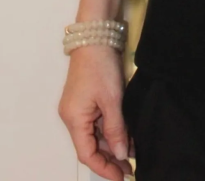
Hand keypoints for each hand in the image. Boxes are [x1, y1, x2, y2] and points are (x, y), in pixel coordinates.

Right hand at [58, 45, 134, 180]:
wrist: (96, 37)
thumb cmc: (100, 66)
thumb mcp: (112, 100)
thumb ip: (116, 129)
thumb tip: (122, 154)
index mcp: (74, 119)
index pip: (87, 153)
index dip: (104, 168)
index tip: (121, 176)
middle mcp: (73, 117)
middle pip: (91, 146)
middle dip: (110, 159)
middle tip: (129, 170)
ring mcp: (79, 108)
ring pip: (95, 135)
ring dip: (112, 145)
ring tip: (132, 156)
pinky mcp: (87, 101)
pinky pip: (98, 123)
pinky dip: (111, 131)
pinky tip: (126, 137)